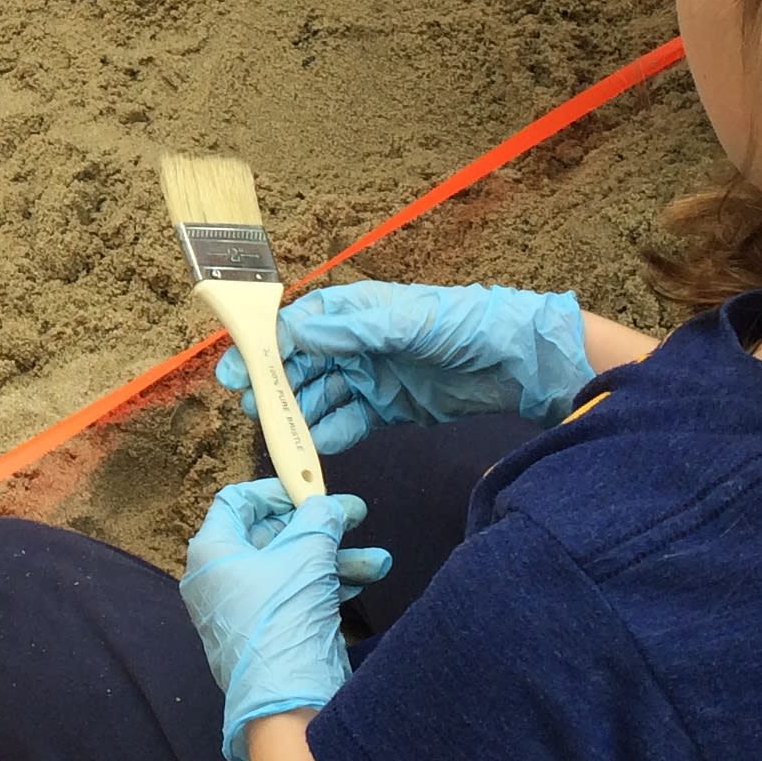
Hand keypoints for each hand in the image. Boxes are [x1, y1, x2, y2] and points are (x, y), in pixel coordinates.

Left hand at [179, 481, 388, 760]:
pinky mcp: (266, 633)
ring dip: (335, 558)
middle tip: (356, 514)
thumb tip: (327, 505)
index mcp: (213, 552)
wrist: (287, 702)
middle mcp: (221, 578)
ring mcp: (243, 608)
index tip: (310, 488)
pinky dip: (327, 585)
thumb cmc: (283, 617)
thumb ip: (318, 520)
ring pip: (290, 568)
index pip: (236, 502)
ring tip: (378, 559)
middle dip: (318, 526)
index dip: (274, 490)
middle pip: (270, 535)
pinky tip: (366, 580)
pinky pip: (295, 596)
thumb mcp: (306, 556)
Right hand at [230, 280, 592, 456]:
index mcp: (358, 312)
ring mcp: (372, 376)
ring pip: (321, 397)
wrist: (524, 366)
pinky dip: (331, 434)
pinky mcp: (389, 407)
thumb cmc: (468, 327)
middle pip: (301, 365)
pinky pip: (348, 422)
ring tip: (284, 437)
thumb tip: (294, 330)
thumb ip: (352, 328)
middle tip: (255, 411)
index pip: (296, 327)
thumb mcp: (409, 322)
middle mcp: (358, 342)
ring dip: (300, 416)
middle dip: (275, 388)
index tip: (237, 372)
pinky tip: (318, 448)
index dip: (263, 348)